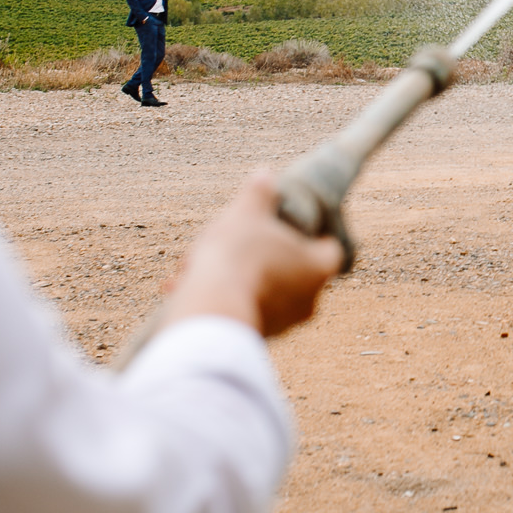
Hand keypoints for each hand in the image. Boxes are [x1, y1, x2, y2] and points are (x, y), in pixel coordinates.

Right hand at [163, 172, 345, 337]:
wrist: (211, 309)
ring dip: (231, 275)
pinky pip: (238, 309)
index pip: (328, 246)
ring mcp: (284, 323)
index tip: (290, 223)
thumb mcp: (247, 213)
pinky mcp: (256, 338)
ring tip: (195, 264)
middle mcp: (309, 300)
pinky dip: (217, 296)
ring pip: (258, 289)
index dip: (311, 232)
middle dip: (257, 253)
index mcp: (319, 266)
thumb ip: (259, 193)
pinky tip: (184, 286)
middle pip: (289, 267)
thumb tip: (265, 175)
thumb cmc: (238, 256)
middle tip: (231, 241)